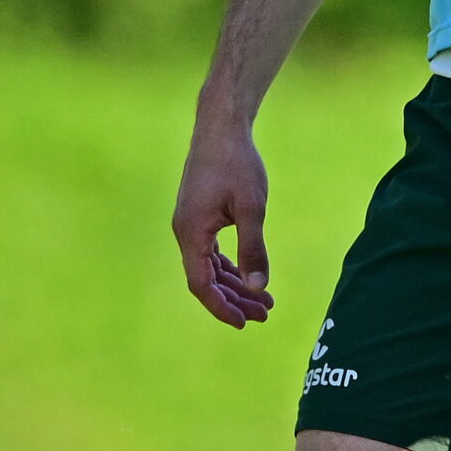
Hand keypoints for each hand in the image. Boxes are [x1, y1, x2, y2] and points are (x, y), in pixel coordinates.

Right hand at [171, 115, 275, 328]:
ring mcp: (190, 224)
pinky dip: (229, 266)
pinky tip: (247, 274)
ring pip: (210, 266)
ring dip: (234, 284)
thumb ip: (253, 248)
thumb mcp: (252, 207)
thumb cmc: (237, 163)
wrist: (221, 127)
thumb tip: (259, 287)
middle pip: (206, 279)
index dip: (222, 307)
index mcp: (191, 234)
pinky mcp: (198, 215)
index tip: (244, 323)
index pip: (202, 285)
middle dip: (234, 300)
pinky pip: (210, 251)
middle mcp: (185, 232)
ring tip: (264, 301)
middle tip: (265, 314)